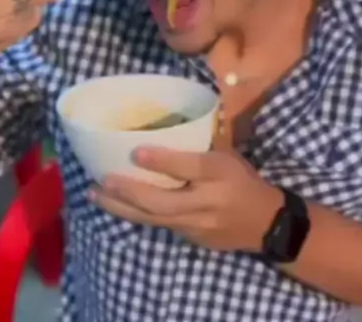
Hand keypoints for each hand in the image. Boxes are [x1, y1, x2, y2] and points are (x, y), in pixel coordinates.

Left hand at [90, 147, 283, 252]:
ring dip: (122, 207)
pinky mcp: (191, 238)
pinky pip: (160, 225)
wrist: (266, 223)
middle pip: (162, 201)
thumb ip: (203, 142)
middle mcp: (206, 201)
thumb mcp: (229, 155)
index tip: (135, 151)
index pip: (188, 167)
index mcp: (219, 173)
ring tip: (96, 195)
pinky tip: (118, 206)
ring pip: (153, 218)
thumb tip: (170, 122)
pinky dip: (137, 214)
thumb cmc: (244, 180)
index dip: (162, 161)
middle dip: (129, 192)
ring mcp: (197, 225)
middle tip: (102, 180)